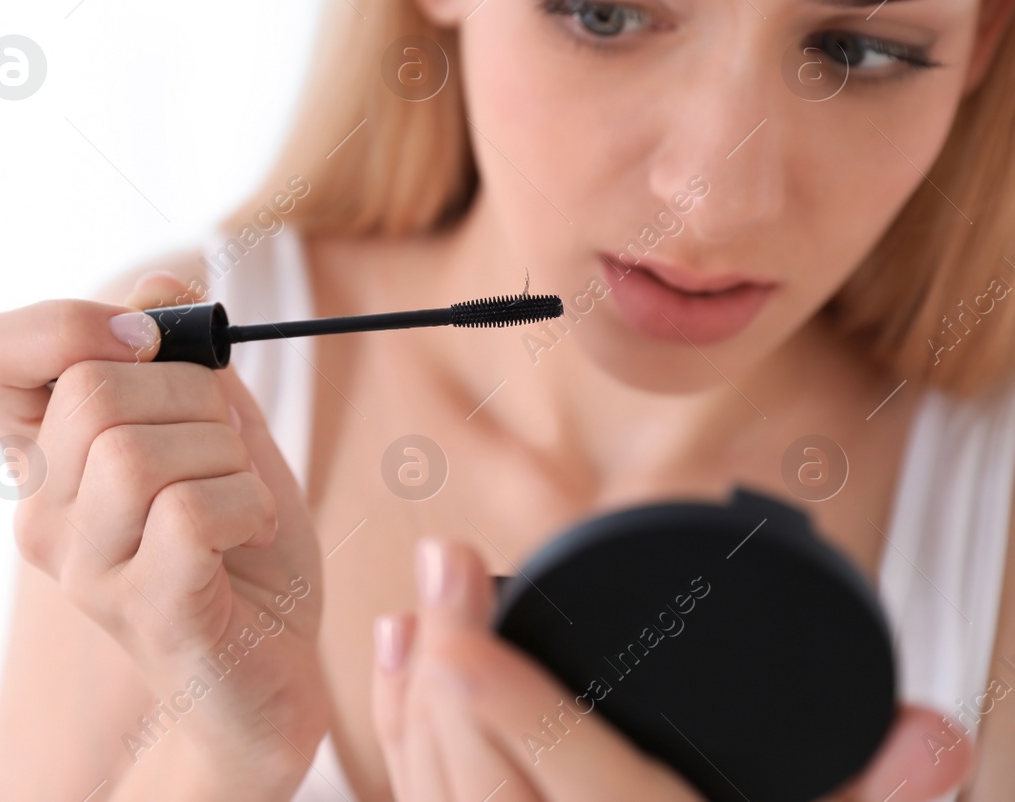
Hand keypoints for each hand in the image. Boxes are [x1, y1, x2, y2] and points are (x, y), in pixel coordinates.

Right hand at [0, 272, 329, 773]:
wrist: (273, 663)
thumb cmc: (234, 536)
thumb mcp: (210, 421)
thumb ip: (177, 353)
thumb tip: (160, 290)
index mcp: (42, 451)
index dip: (61, 324)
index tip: (144, 342)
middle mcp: (40, 510)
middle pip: (89, 392)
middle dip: (192, 393)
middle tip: (223, 442)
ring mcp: (83, 568)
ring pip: (136, 452)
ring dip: (224, 455)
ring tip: (236, 492)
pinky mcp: (143, 609)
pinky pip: (188, 512)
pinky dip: (246, 503)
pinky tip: (249, 530)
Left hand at [371, 538, 975, 801]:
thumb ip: (875, 800)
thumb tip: (935, 737)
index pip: (585, 787)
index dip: (510, 699)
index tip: (463, 601)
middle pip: (476, 780)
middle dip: (447, 664)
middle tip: (446, 559)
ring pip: (433, 798)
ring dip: (412, 697)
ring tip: (420, 603)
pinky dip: (401, 737)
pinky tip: (401, 665)